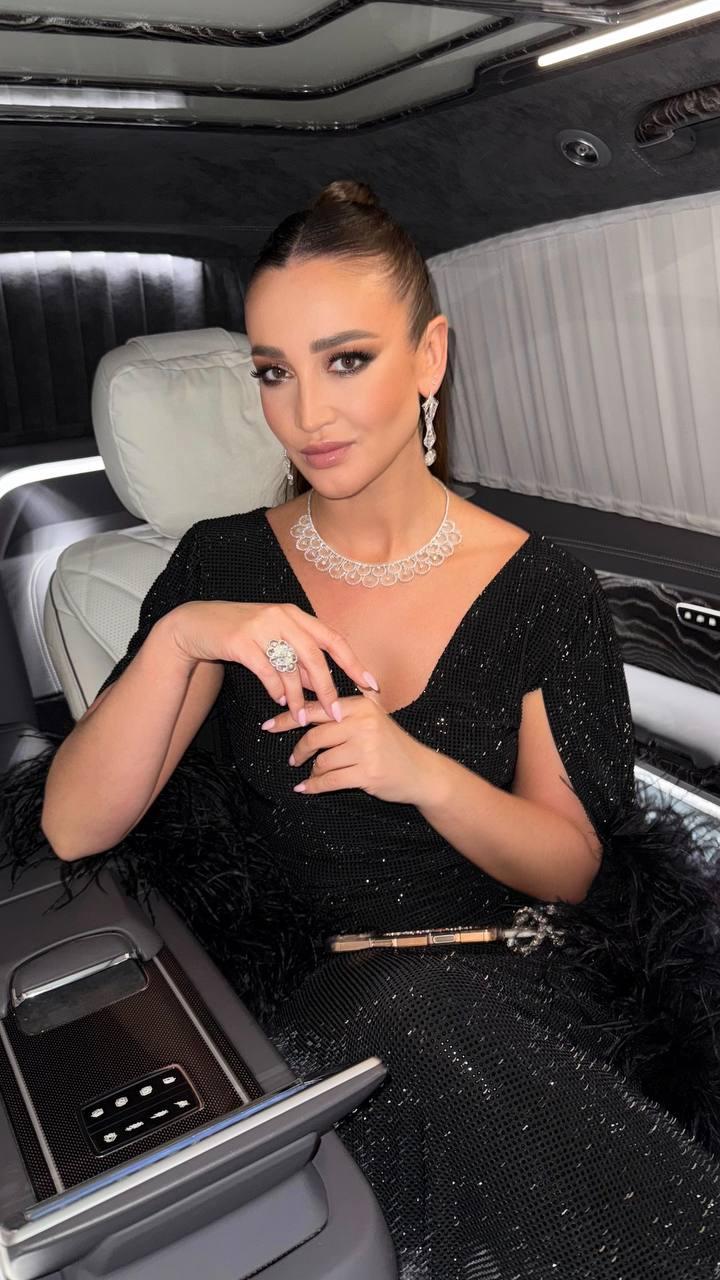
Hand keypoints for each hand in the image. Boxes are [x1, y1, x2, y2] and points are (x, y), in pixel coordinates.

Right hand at [163, 600, 377, 724]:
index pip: (333, 639)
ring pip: (290, 667)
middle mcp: (282, 616)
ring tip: (301, 717)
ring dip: (298, 697)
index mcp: (296, 615)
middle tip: (336, 713)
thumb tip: (321, 685)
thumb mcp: (274, 640)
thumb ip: (298, 658)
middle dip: (328, 688)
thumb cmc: (241, 634)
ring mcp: (260, 626)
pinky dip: (275, 689)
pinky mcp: (240, 640)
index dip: (354, 663)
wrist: (197, 624)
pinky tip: (279, 701)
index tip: (371, 685)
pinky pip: (266, 670)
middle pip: (315, 656)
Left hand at [262, 689, 433, 805]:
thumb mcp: (373, 718)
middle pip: (314, 736)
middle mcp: (363, 724)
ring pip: (322, 761)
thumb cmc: (392, 745)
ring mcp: (366, 750)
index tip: (268, 726)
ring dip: (312, 771)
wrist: (421, 772)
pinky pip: (330, 781)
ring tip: (313, 774)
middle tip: (294, 759)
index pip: (316, 709)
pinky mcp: (368, 774)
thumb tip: (305, 700)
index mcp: (360, 706)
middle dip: (299, 750)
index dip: (288, 718)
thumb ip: (344, 708)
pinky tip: (307, 788)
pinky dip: (315, 786)